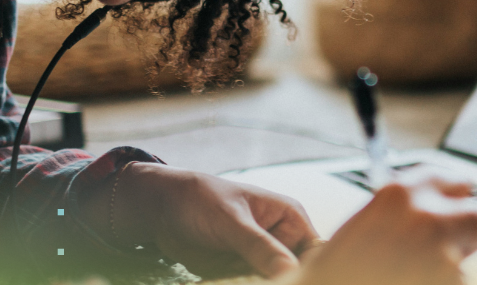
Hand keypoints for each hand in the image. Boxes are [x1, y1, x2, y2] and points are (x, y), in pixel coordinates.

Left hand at [99, 164, 319, 277]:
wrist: (162, 209)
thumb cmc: (201, 199)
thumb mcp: (232, 221)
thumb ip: (260, 247)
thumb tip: (290, 271)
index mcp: (289, 218)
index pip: (315, 251)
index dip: (312, 270)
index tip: (296, 280)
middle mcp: (280, 240)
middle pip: (296, 272)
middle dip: (285, 280)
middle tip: (254, 276)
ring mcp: (260, 259)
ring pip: (274, 281)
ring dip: (260, 283)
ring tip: (234, 270)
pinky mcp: (241, 274)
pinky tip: (228, 279)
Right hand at [294, 168, 476, 284]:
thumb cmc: (336, 271)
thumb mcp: (364, 225)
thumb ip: (402, 211)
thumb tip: (431, 212)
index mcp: (400, 193)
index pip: (454, 182)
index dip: (458, 198)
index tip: (461, 205)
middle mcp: (427, 217)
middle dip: (476, 230)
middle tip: (462, 243)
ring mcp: (444, 255)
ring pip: (467, 260)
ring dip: (450, 267)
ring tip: (409, 274)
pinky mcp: (453, 283)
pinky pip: (459, 283)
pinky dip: (441, 284)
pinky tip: (410, 283)